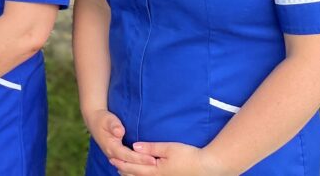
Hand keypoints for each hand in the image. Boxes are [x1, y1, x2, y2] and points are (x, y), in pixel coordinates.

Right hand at [83, 109, 155, 168]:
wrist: (94, 121)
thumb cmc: (103, 119)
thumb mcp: (108, 119)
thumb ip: (114, 125)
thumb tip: (119, 132)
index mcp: (111, 146)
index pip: (127, 156)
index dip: (139, 158)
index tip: (152, 159)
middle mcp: (111, 154)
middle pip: (128, 164)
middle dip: (142, 165)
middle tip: (156, 164)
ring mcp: (113, 156)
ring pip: (126, 166)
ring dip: (139, 167)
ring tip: (152, 167)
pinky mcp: (116, 155)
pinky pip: (126, 164)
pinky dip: (135, 166)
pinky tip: (144, 166)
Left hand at [112, 142, 230, 175]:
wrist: (207, 167)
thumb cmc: (189, 156)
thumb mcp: (169, 148)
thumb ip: (150, 148)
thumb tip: (134, 147)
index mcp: (155, 170)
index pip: (133, 167)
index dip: (122, 163)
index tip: (112, 158)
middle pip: (136, 175)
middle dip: (123, 170)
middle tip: (113, 164)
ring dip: (131, 175)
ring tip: (123, 171)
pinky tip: (141, 175)